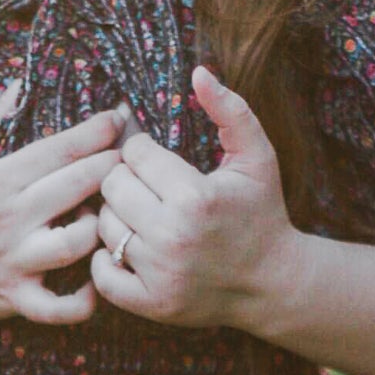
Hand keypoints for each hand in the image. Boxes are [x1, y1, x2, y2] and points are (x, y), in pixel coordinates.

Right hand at [0, 82, 129, 330]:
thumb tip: (14, 89)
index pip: (57, 151)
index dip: (94, 132)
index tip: (118, 119)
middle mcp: (9, 221)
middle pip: (78, 188)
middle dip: (112, 169)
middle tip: (134, 160)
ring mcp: (12, 262)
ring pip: (76, 244)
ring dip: (101, 228)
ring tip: (110, 218)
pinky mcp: (10, 299)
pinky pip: (57, 308)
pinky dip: (83, 302)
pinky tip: (97, 283)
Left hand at [90, 66, 294, 328]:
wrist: (272, 282)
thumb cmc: (261, 212)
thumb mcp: (258, 156)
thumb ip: (230, 110)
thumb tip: (199, 71)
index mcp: (195, 196)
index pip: (134, 154)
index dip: (144, 152)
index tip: (159, 163)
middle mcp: (173, 236)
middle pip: (112, 186)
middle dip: (127, 181)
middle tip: (148, 189)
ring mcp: (160, 273)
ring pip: (104, 225)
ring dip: (117, 217)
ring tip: (142, 217)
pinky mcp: (150, 303)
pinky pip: (102, 273)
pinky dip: (108, 260)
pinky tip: (130, 248)